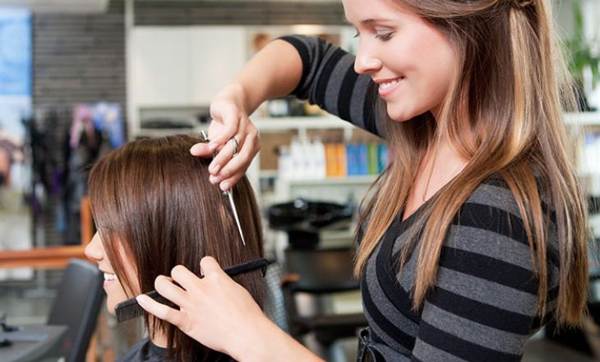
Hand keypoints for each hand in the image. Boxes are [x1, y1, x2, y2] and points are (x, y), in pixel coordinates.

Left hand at [135, 257, 269, 359]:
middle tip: (181, 280)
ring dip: (162, 283)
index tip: (203, 271)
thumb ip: (225, 285)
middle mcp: (201, 288)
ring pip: (166, 285)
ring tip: (163, 284)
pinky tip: (140, 299)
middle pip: (179, 270)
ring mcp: (191, 304)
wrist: (246, 334)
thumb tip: (219, 283)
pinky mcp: (186, 320)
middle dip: (178, 273)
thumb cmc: (247, 316)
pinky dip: (148, 305)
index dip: (203, 265)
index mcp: (216, 279)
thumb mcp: (239, 291)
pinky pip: (162, 311)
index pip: (204, 261)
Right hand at [190, 84, 260, 190]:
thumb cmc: (224, 126)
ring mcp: (245, 126)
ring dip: (223, 159)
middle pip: (243, 158)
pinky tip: (211, 148)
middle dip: (228, 171)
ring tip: (212, 168)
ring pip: (236, 146)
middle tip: (214, 178)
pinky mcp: (236, 116)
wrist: (229, 101)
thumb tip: (194, 154)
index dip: (233, 177)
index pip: (244, 166)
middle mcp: (252, 138)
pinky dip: (220, 141)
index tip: (222, 187)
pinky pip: (230, 131)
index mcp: (251, 148)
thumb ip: (209, 151)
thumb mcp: (216, 142)